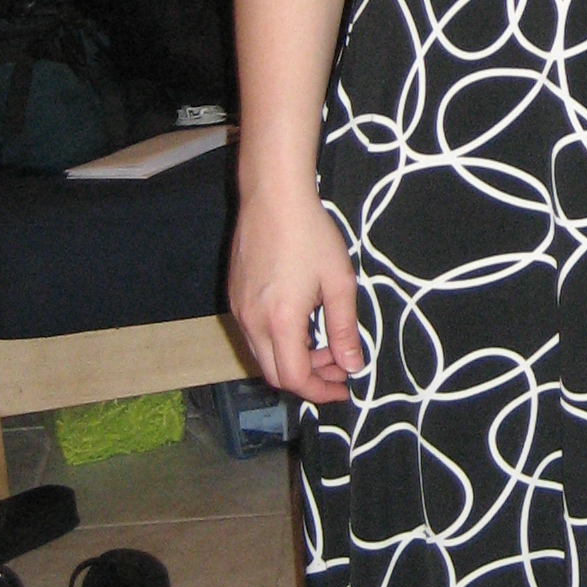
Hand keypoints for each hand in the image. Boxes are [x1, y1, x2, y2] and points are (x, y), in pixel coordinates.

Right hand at [228, 185, 364, 404]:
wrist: (273, 195)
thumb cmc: (311, 234)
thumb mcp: (339, 282)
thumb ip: (344, 328)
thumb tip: (352, 365)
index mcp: (280, 322)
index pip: (295, 378)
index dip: (321, 391)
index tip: (344, 386)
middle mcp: (252, 322)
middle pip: (274, 374)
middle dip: (309, 378)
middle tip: (338, 366)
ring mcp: (239, 309)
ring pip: (263, 355)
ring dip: (293, 360)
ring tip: (324, 342)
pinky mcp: (234, 296)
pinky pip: (254, 335)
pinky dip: (278, 342)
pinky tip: (301, 323)